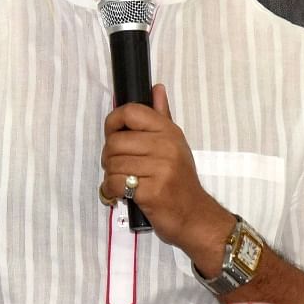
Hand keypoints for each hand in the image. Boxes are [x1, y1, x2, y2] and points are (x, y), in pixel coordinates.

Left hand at [99, 84, 233, 268]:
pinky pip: (116, 183)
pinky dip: (111, 190)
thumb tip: (156, 87)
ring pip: (112, 163)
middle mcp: (166, 147)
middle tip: (119, 166)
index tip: (114, 135)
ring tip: (123, 181)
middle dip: (108, 156)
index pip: (131, 112)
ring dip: (110, 175)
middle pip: (115, 141)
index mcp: (168, 132)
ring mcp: (160, 170)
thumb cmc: (180, 181)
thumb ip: (161, 116)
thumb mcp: (175, 144)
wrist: (195, 216)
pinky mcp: (151, 192)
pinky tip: (120, 193)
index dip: (114, 122)